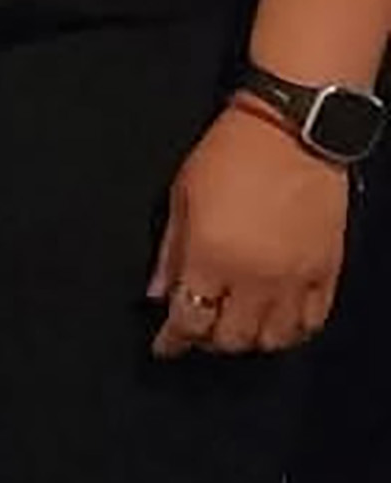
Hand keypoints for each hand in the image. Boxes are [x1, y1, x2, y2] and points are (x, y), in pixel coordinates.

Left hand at [146, 103, 348, 358]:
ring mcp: (295, 280)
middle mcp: (255, 278)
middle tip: (197, 331)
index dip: (173, 340)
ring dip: (249, 340)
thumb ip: (169, 251)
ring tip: (235, 326)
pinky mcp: (327, 274)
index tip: (163, 346)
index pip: (189, 319)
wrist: (291, 135)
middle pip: (231, 338)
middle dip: (208, 341)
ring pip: (272, 340)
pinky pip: (311, 323)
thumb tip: (156, 292)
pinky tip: (275, 323)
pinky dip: (291, 331)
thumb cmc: (228, 156)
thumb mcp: (182, 197)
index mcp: (212, 257)